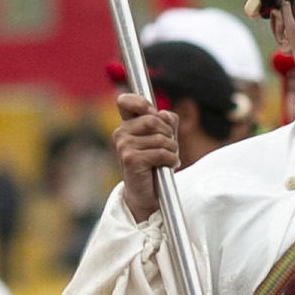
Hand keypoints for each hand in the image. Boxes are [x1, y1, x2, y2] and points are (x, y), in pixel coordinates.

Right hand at [112, 90, 181, 220]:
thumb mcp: (164, 137)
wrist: (146, 193)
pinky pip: (160, 152)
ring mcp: (123, 146)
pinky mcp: (130, 159)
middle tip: (170, 146)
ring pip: (160, 138)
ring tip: (170, 157)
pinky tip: (170, 165)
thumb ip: (167, 122)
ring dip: (172, 149)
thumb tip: (164, 113)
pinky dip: (171, 159)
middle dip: (169, 133)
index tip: (152, 112)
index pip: (125, 101)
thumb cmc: (155, 163)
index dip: (141, 103)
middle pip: (153, 120)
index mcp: (127, 124)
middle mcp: (121, 133)